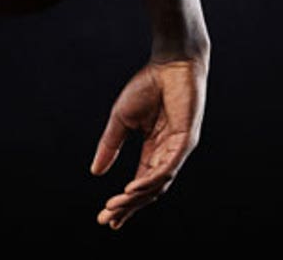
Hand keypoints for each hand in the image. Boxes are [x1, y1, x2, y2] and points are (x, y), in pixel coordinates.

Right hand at [90, 54, 207, 229]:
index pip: (140, 182)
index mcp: (154, 148)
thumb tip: (95, 172)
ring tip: (116, 206)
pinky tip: (133, 189)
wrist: (171, 63)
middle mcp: (167, 154)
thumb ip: (110, 146)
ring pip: (158, 183)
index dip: (124, 201)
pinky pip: (168, 168)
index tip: (106, 217)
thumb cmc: (149, 85)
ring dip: (136, 197)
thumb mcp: (121, 120)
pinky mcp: (186, 141)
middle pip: (148, 190)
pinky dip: (150, 180)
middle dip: (128, 207)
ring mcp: (178, 149)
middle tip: (108, 220)